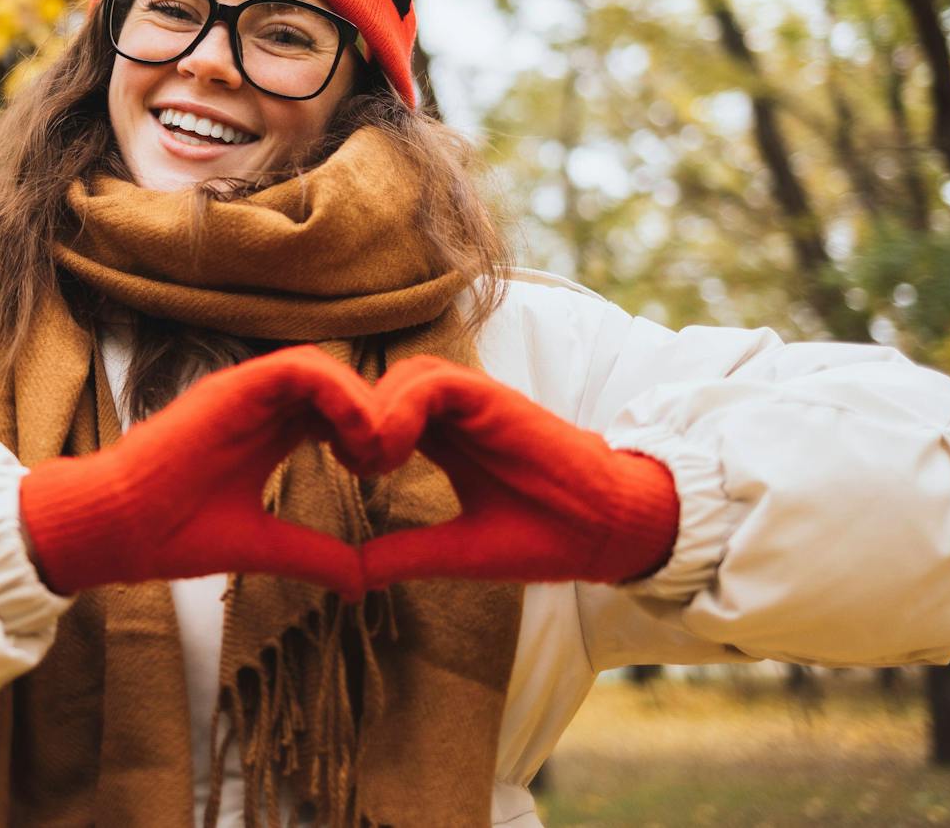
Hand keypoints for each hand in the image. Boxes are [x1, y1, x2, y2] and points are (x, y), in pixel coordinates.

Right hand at [18, 345, 402, 596]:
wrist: (117, 531)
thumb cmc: (174, 535)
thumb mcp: (263, 547)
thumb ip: (313, 556)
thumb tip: (361, 585)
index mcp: (265, 432)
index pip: (333, 410)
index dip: (367, 431)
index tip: (379, 472)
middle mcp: (257, 404)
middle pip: (334, 384)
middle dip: (370, 414)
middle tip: (387, 460)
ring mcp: (244, 392)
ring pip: (322, 367)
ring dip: (359, 402)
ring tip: (374, 449)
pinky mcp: (232, 389)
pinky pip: (299, 368)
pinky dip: (337, 391)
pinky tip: (354, 433)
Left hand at [359, 356, 678, 591]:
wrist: (607, 530)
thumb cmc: (544, 538)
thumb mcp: (458, 549)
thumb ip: (406, 554)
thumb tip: (352, 577)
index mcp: (447, 439)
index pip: (383, 413)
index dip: (352, 431)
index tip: (341, 469)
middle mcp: (457, 413)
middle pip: (385, 385)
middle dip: (355, 416)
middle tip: (348, 463)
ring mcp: (476, 402)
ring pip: (403, 374)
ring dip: (375, 412)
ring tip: (370, 462)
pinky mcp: (494, 398)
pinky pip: (433, 382)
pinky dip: (402, 407)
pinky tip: (393, 450)